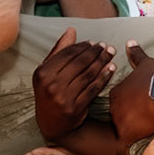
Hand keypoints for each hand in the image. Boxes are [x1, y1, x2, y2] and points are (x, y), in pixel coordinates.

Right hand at [32, 27, 114, 141]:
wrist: (51, 125)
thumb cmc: (49, 93)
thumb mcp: (47, 72)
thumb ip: (59, 51)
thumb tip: (71, 30)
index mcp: (42, 73)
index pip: (67, 54)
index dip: (82, 47)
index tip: (94, 43)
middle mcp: (51, 85)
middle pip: (79, 63)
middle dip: (95, 52)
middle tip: (106, 46)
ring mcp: (63, 98)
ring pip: (88, 74)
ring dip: (102, 62)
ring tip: (110, 54)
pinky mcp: (75, 108)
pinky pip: (93, 88)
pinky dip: (104, 77)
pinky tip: (111, 69)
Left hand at [109, 42, 153, 146]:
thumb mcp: (146, 63)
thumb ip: (136, 54)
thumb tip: (130, 42)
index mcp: (116, 93)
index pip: (117, 103)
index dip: (127, 106)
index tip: (137, 108)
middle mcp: (113, 107)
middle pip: (117, 118)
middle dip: (126, 120)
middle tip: (139, 122)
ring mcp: (119, 121)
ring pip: (121, 130)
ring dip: (129, 132)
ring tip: (140, 134)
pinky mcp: (126, 134)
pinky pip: (124, 145)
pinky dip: (129, 147)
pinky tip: (134, 149)